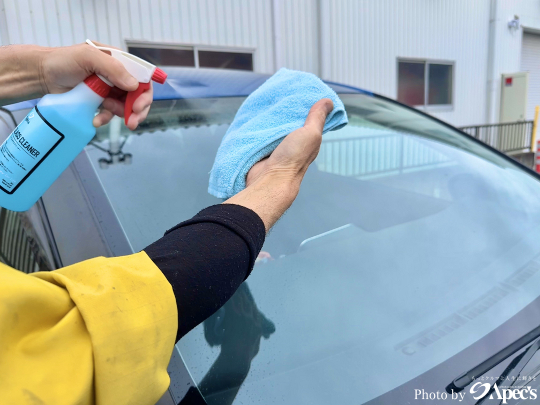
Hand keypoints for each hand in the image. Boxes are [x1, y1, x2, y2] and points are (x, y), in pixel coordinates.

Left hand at [39, 42, 152, 129]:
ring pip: (127, 107)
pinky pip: (111, 114)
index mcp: (119, 61)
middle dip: (138, 110)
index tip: (138, 105)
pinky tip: (96, 119)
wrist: (42, 75)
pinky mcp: (100, 102)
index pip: (143, 77)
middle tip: (132, 121)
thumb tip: (134, 85)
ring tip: (105, 112)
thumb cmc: (62, 60)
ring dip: (122, 115)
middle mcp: (117, 76)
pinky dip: (106, 119)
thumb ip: (113, 68)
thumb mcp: (88, 57)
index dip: (144, 93)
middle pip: (138, 95)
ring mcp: (110, 90)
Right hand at [225, 98, 332, 230]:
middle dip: (286, 110)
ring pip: (274, 128)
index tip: (300, 92)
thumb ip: (317, 118)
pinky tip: (255, 114)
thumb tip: (329, 101)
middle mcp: (293, 144)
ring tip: (266, 99)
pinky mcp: (262, 150)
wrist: (269, 180)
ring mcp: (277, 148)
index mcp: (308, 141)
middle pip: (290, 123)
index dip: (306, 107)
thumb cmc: (293, 159)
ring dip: (270, 117)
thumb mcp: (310, 134)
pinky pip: (261, 134)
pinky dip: (259, 126)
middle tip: (280, 92)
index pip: (309, 121)